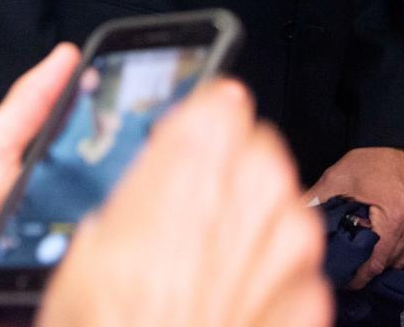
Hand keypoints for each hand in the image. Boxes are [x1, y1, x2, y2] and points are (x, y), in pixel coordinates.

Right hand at [39, 80, 331, 326]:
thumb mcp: (89, 248)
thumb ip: (139, 191)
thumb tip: (153, 180)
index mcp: (196, 159)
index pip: (222, 98)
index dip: (202, 124)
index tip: (192, 141)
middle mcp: (256, 188)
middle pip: (256, 150)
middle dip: (229, 178)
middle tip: (190, 222)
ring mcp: (293, 245)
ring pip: (281, 208)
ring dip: (253, 230)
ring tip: (207, 276)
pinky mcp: (315, 294)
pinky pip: (295, 269)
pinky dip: (272, 283)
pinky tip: (233, 310)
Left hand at [304, 147, 403, 288]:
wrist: (398, 138)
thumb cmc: (369, 157)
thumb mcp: (338, 176)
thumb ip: (317, 198)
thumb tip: (295, 215)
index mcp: (393, 218)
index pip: (376, 263)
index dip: (359, 276)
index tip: (347, 279)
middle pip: (391, 263)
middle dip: (371, 266)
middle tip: (354, 263)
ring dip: (390, 260)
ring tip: (371, 254)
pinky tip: (394, 247)